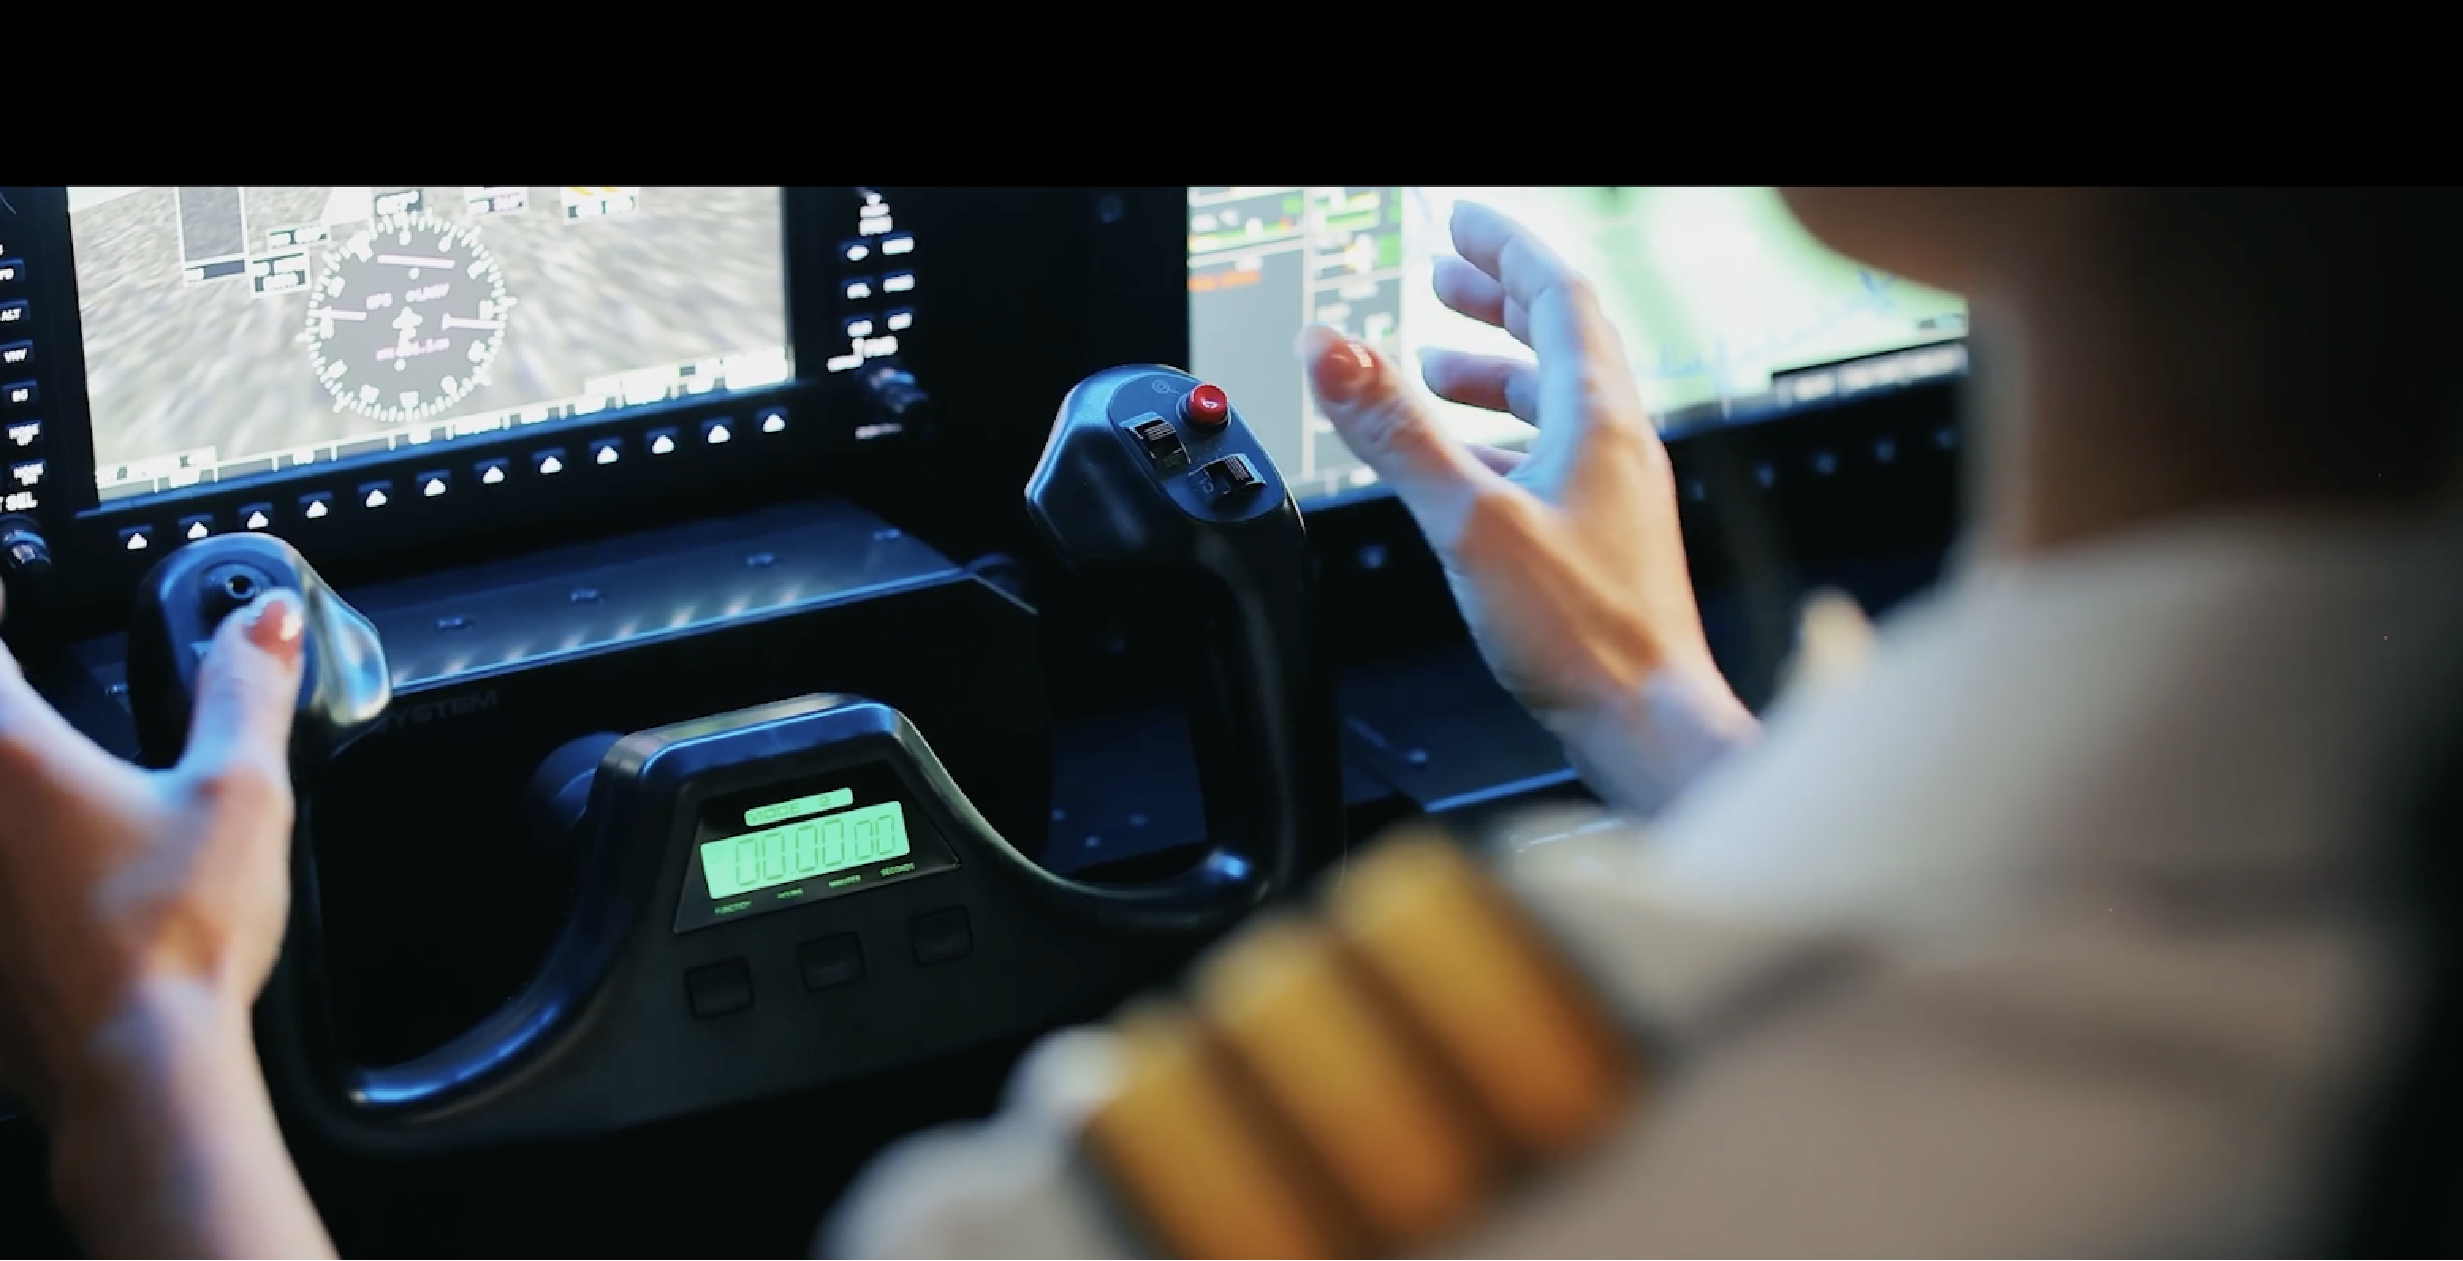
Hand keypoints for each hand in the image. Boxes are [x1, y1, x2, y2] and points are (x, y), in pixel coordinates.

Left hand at [1, 590, 334, 1257]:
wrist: (133, 1068)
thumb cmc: (175, 937)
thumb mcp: (239, 792)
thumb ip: (246, 691)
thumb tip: (267, 621)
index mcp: (8, 753)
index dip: (7, 598)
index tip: (20, 582)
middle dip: (11, 705)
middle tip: (32, 693)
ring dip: (10, 783)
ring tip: (45, 773)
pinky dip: (9, 859)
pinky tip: (41, 864)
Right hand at [1297, 201, 1755, 809]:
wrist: (1651, 725)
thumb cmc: (1586, 637)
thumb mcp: (1471, 522)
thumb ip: (1398, 434)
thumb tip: (1336, 352)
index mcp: (1600, 419)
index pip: (1558, 294)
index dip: (1504, 249)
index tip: (1461, 223)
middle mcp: (1620, 444)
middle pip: (1562, 337)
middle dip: (1495, 299)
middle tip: (1441, 280)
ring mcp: (1619, 491)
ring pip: (1559, 398)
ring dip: (1496, 369)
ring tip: (1436, 370)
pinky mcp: (1608, 537)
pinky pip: (1557, 454)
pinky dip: (1506, 434)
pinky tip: (1471, 466)